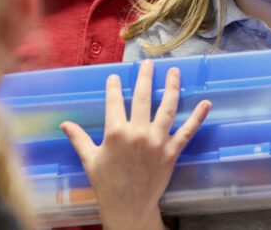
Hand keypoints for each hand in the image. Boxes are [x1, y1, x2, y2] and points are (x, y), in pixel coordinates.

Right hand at [61, 60, 210, 229]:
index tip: (115, 77)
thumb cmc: (107, 183)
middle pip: (143, 97)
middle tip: (148, 63)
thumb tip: (64, 124)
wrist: (128, 207)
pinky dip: (198, 116)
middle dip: (145, 77)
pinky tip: (206, 103)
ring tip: (174, 71)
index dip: (114, 87)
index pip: (114, 101)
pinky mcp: (172, 151)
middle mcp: (138, 132)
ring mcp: (157, 141)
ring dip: (172, 87)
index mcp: (116, 132)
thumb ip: (78, 139)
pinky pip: (187, 131)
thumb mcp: (90, 160)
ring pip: (168, 108)